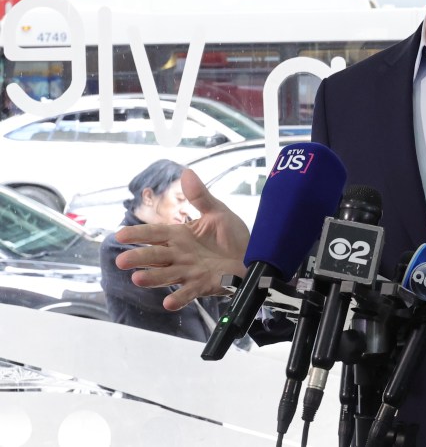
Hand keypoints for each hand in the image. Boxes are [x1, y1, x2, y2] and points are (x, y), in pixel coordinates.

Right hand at [114, 168, 249, 310]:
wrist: (254, 255)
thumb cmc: (232, 236)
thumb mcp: (217, 212)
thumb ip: (200, 196)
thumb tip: (187, 172)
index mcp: (180, 236)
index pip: (155, 234)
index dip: (138, 234)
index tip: (120, 235)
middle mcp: (180, 255)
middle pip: (156, 256)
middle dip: (139, 258)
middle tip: (122, 261)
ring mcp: (189, 271)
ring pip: (167, 275)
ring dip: (153, 278)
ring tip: (137, 279)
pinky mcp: (202, 285)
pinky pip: (188, 293)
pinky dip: (179, 298)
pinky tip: (168, 303)